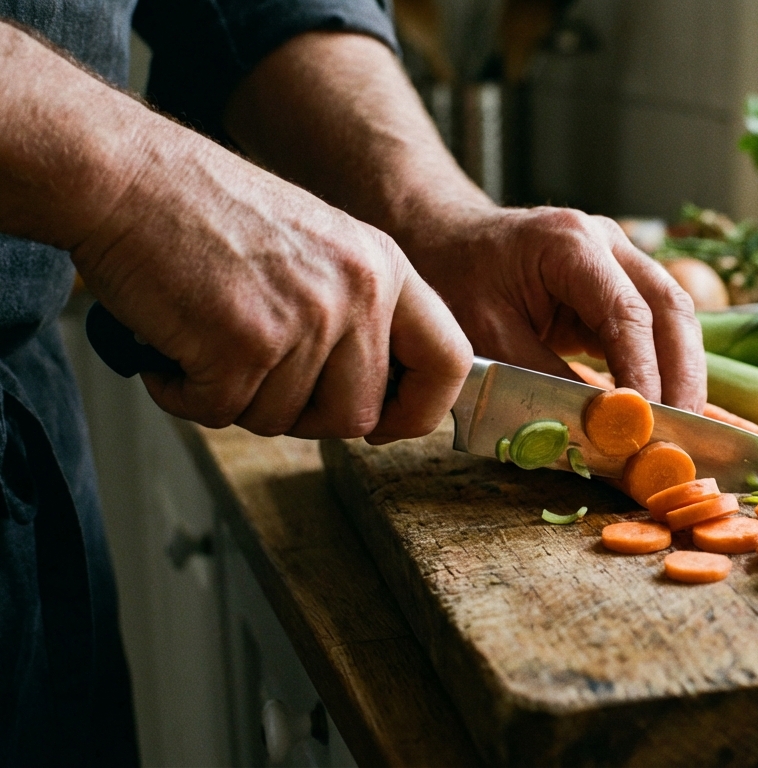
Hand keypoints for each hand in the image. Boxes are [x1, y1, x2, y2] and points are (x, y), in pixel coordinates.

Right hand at [72, 130, 470, 441]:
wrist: (127, 176)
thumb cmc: (207, 211)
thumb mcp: (319, 245)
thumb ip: (356, 311)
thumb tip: (371, 395)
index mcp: (384, 268)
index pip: (449, 362)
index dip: (421, 410)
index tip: (387, 425)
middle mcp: (358, 294)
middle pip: (357, 415)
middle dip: (301, 414)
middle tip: (254, 374)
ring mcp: (306, 322)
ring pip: (282, 421)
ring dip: (234, 398)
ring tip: (206, 339)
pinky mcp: (245, 347)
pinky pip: (220, 412)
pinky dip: (184, 393)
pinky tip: (171, 345)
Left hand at [406, 206, 705, 411]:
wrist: (448, 242)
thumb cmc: (457, 279)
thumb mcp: (486, 334)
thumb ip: (540, 378)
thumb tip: (594, 428)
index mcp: (570, 244)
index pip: (628, 313)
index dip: (644, 372)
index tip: (645, 424)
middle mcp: (607, 243)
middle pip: (670, 307)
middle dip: (682, 375)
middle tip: (679, 431)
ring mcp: (620, 260)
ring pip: (675, 315)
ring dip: (682, 373)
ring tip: (679, 426)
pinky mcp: (619, 286)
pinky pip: (657, 326)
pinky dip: (664, 366)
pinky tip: (664, 407)